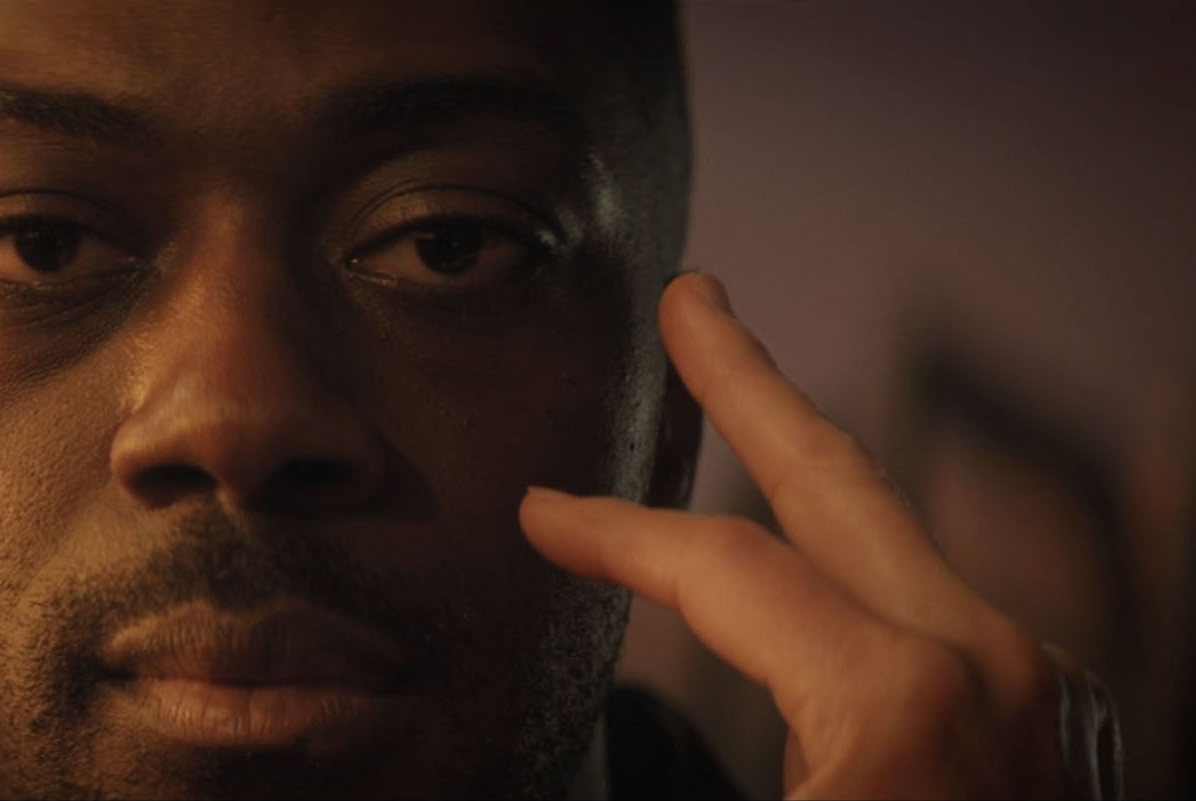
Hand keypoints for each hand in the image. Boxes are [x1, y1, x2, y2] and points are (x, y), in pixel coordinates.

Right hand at [519, 273, 1121, 798]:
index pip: (721, 567)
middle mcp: (988, 666)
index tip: (545, 513)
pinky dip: (859, 571)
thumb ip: (665, 760)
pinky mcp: (1054, 720)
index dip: (613, 532)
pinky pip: (935, 609)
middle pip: (839, 479)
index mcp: (897, 696)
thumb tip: (594, 727)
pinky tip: (819, 571)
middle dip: (750, 381)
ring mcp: (1037, 689)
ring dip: (809, 472)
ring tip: (750, 414)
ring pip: (897, 541)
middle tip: (693, 302)